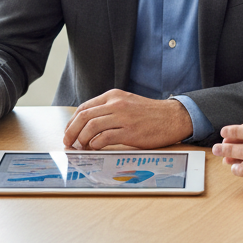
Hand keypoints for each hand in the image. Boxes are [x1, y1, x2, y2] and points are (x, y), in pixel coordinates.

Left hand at [62, 91, 192, 149]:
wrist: (173, 117)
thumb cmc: (150, 114)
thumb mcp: (127, 103)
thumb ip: (109, 109)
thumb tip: (88, 124)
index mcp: (114, 96)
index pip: (84, 107)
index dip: (72, 122)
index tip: (69, 132)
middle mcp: (117, 104)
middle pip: (84, 116)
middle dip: (71, 131)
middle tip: (68, 142)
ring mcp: (123, 117)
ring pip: (91, 126)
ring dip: (82, 139)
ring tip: (81, 147)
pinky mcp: (130, 131)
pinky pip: (105, 137)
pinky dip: (95, 144)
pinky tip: (95, 147)